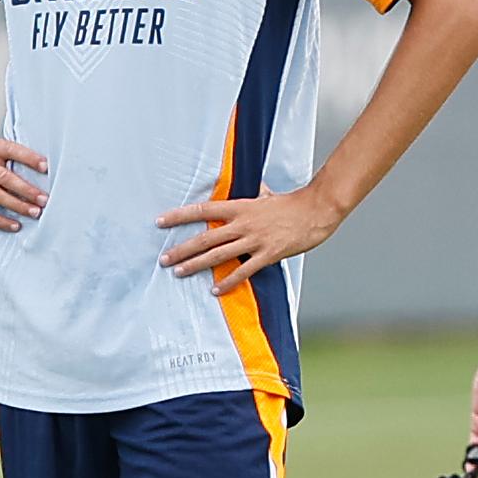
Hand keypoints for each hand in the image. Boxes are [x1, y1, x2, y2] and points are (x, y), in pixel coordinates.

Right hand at [0, 139, 47, 231]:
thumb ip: (17, 158)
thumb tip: (45, 174)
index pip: (12, 151)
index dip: (29, 158)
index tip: (45, 166)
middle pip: (4, 178)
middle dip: (26, 190)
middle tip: (44, 200)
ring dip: (17, 206)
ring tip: (34, 212)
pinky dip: (0, 220)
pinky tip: (15, 224)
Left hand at [157, 185, 343, 293]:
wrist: (316, 211)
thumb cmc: (292, 203)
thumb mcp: (268, 195)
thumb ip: (255, 194)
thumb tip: (253, 189)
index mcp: (241, 207)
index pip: (203, 210)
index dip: (180, 216)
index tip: (161, 221)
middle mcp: (244, 224)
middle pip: (206, 238)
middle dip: (182, 249)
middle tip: (164, 259)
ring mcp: (255, 240)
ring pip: (219, 255)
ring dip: (196, 265)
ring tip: (179, 272)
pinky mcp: (268, 254)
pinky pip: (243, 271)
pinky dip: (228, 281)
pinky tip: (215, 289)